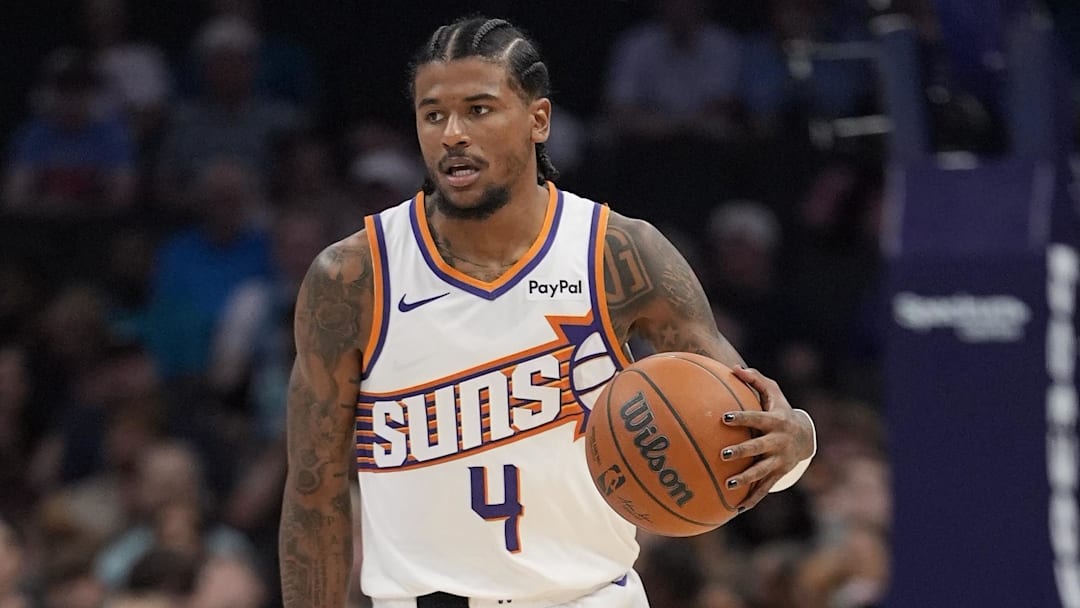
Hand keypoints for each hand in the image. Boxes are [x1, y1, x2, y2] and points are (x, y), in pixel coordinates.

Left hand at [719, 366, 813, 511]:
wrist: (805, 436)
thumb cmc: (780, 409)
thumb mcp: (773, 392)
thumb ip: (755, 379)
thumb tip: (734, 368)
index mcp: (775, 421)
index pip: (756, 418)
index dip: (741, 418)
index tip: (723, 418)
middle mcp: (778, 441)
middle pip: (759, 447)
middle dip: (742, 451)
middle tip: (723, 454)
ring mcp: (779, 460)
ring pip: (762, 471)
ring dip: (746, 478)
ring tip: (728, 484)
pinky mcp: (778, 473)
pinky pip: (764, 488)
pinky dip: (752, 498)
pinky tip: (736, 508)